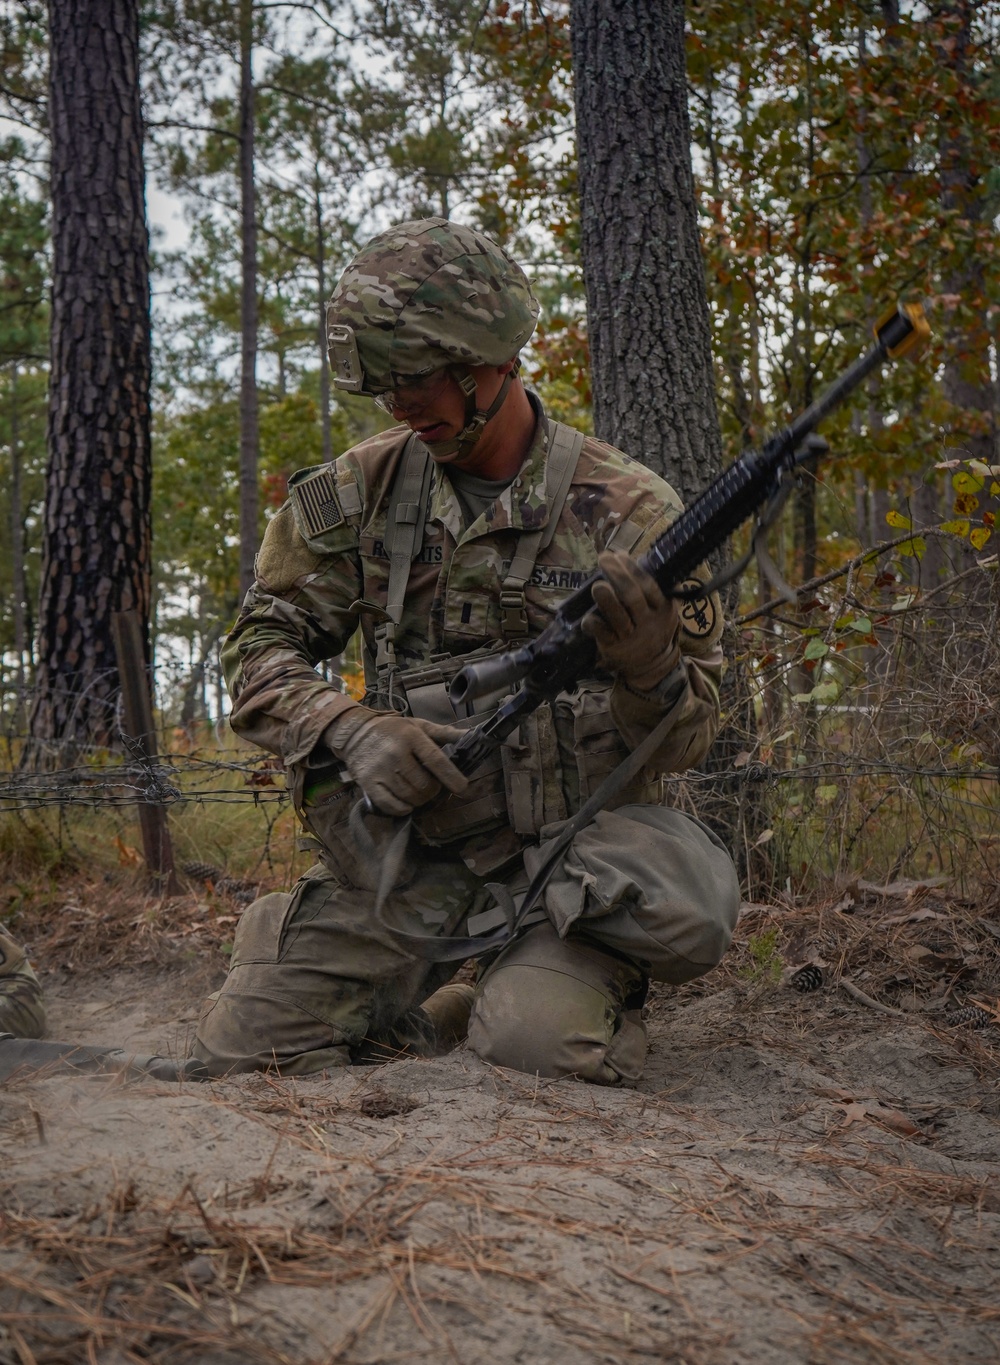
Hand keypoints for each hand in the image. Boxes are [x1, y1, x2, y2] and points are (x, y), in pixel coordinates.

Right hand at [325, 708, 468, 815]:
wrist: (355, 733)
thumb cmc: (393, 730)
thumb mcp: (419, 726)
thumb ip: (445, 733)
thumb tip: (471, 735)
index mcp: (410, 736)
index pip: (435, 760)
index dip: (451, 776)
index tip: (463, 787)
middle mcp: (395, 753)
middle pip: (424, 785)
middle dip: (433, 790)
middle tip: (432, 786)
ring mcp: (380, 770)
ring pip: (410, 797)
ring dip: (420, 800)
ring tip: (418, 792)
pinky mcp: (368, 784)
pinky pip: (392, 806)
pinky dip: (403, 808)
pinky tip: (406, 801)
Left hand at [581, 549, 680, 691]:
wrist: (652, 666)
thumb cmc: (651, 627)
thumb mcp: (660, 609)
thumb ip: (647, 587)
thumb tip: (621, 556)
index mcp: (663, 609)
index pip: (649, 585)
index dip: (632, 568)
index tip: (619, 554)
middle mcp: (649, 623)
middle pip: (632, 596)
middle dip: (617, 575)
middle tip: (604, 559)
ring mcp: (631, 637)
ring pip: (618, 616)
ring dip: (606, 599)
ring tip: (597, 586)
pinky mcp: (614, 648)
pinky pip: (601, 632)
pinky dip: (593, 622)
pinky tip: (588, 614)